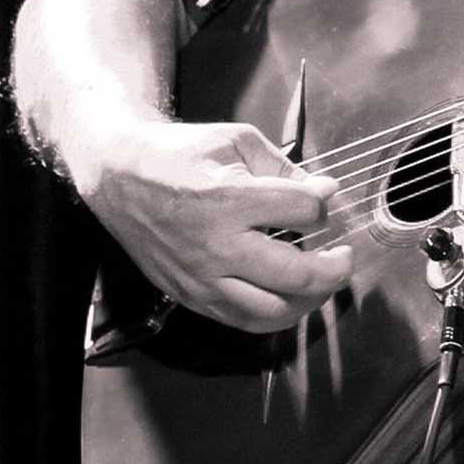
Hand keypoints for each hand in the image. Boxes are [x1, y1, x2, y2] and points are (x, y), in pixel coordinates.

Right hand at [73, 118, 353, 332]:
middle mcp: (215, 245)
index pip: (304, 211)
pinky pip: (242, 321)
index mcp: (228, 199)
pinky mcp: (189, 295)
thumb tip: (325, 192)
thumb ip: (286, 169)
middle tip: (345, 256)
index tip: (325, 196)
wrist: (119, 176)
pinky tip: (291, 297)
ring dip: (311, 300)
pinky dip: (276, 315)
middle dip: (335, 267)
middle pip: (296, 273)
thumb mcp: (238, 142)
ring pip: (272, 310)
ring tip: (324, 281)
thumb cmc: (181, 154)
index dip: (325, 202)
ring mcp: (201, 276)